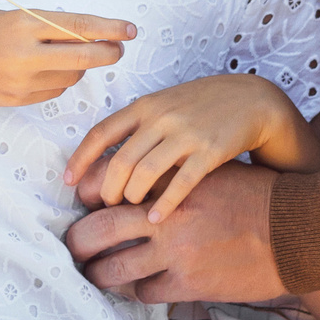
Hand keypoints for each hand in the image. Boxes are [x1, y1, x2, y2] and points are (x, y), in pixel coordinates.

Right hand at [0, 7, 132, 105]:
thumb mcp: (4, 17)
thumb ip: (40, 25)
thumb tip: (79, 32)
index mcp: (22, 25)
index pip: (78, 26)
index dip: (109, 28)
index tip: (130, 30)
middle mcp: (25, 54)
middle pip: (84, 57)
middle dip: (107, 53)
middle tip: (117, 49)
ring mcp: (22, 82)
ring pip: (70, 76)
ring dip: (78, 66)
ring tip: (63, 55)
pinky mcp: (17, 100)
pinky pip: (52, 90)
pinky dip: (57, 80)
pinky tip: (42, 71)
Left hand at [64, 73, 315, 222]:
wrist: (251, 99)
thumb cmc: (202, 106)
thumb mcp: (164, 105)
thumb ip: (138, 126)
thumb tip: (103, 158)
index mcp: (145, 106)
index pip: (101, 132)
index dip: (81, 159)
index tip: (67, 182)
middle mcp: (161, 117)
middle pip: (120, 160)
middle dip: (108, 189)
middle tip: (106, 205)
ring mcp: (185, 133)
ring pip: (145, 172)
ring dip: (132, 196)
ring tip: (131, 209)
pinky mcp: (210, 151)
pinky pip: (180, 183)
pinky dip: (164, 204)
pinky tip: (155, 219)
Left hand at [65, 160, 287, 304]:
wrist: (296, 230)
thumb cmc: (256, 196)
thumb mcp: (211, 172)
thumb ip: (174, 176)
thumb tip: (138, 182)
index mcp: (168, 181)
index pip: (107, 184)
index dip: (86, 195)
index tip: (82, 204)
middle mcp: (165, 216)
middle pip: (97, 230)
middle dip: (77, 242)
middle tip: (72, 248)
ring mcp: (175, 252)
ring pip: (114, 270)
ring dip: (99, 274)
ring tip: (95, 274)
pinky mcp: (190, 283)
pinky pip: (145, 292)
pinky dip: (137, 291)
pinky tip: (138, 286)